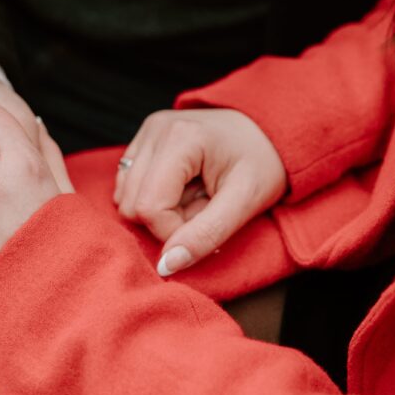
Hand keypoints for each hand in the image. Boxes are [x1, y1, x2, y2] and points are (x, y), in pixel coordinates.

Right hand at [114, 108, 286, 274]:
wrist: (269, 133)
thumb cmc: (263, 164)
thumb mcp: (245, 203)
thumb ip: (206, 235)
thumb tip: (166, 265)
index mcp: (182, 137)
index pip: (150, 207)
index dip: (174, 231)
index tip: (208, 222)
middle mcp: (156, 129)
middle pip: (131, 203)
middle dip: (166, 220)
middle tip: (203, 206)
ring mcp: (147, 132)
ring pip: (124, 197)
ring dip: (159, 209)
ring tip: (195, 195)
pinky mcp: (142, 140)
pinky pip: (127, 185)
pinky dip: (152, 197)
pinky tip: (182, 188)